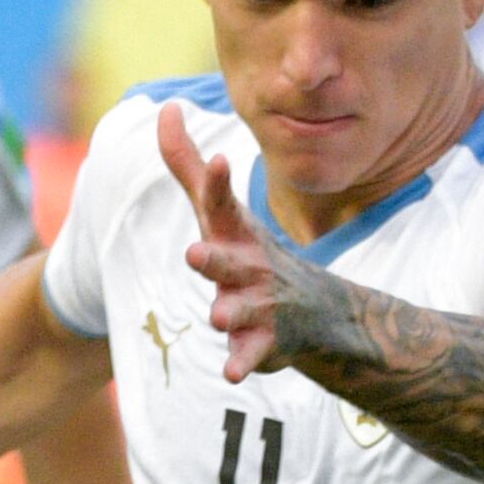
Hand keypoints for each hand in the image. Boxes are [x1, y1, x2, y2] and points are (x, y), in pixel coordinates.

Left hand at [157, 104, 336, 385]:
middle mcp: (250, 265)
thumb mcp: (219, 212)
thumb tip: (165, 110)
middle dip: (214, 259)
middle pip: (227, 262)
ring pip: (241, 309)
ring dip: (231, 311)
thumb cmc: (251, 252)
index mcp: (235, 232)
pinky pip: (252, 355)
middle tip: (194, 254)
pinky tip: (232, 374)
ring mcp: (260, 304)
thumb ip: (188, 166)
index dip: (217, 184)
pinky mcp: (264, 343)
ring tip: (219, 316)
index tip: (218, 160)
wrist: (318, 314)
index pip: (221, 204)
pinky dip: (244, 363)